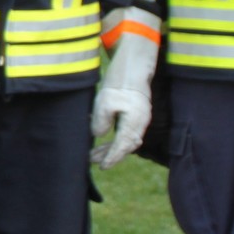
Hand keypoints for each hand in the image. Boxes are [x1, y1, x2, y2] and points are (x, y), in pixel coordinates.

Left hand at [90, 10, 160, 168]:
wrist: (133, 67)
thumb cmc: (119, 83)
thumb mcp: (105, 101)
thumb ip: (101, 121)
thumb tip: (98, 136)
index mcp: (135, 121)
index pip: (123, 145)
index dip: (112, 157)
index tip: (102, 166)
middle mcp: (141, 123)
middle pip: (126, 146)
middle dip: (110, 155)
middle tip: (93, 161)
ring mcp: (141, 120)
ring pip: (126, 141)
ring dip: (111, 149)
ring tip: (93, 155)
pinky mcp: (137, 116)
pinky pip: (127, 134)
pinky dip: (115, 140)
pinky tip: (102, 142)